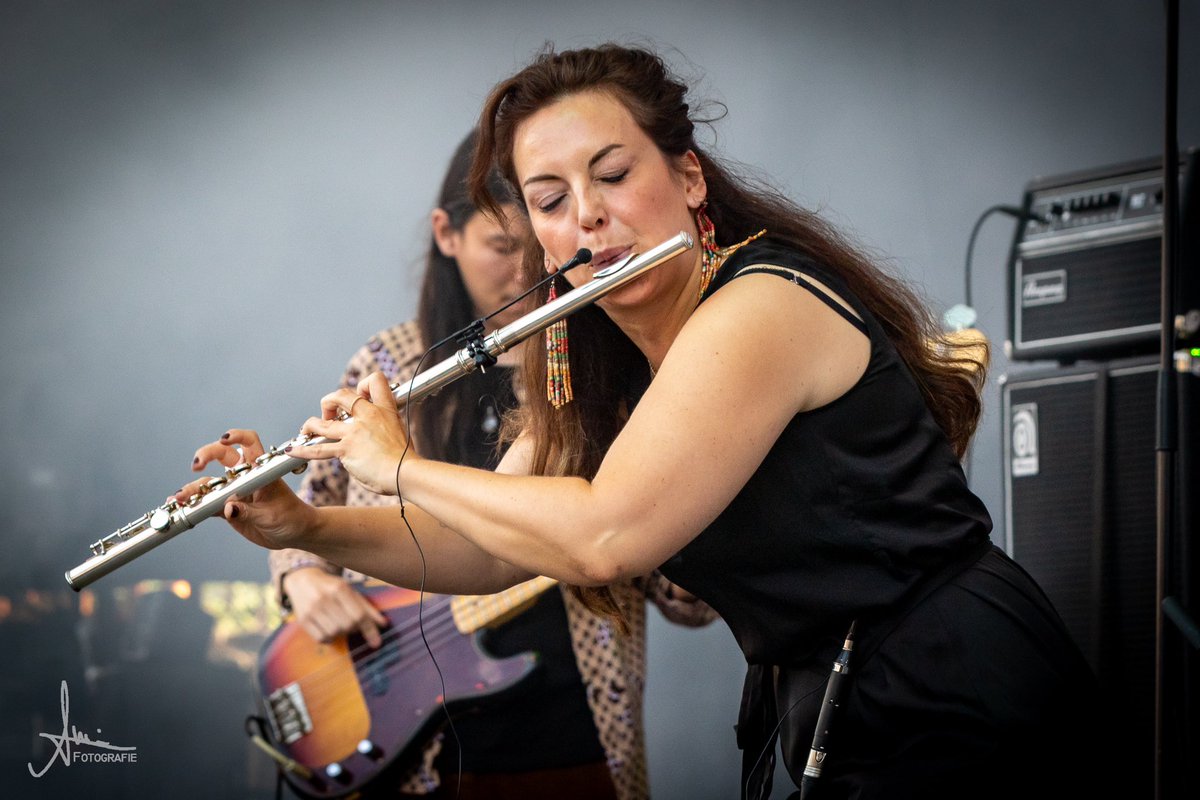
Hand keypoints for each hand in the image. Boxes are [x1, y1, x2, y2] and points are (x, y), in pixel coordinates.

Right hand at [175, 428, 316, 549]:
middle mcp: (246, 475)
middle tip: (196, 466)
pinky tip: (181, 506)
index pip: (249, 442)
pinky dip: (194, 504)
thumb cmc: (291, 518)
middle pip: (222, 455)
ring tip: (179, 497)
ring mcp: (235, 490)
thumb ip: (248, 512)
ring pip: (210, 482)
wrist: (295, 535)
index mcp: (261, 470)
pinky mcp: (228, 507)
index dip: (236, 437)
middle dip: (206, 455)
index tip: (223, 440)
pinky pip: (208, 503)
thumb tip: (227, 508)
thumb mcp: (271, 515)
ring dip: (193, 487)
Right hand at [283, 568, 387, 648]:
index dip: (370, 629)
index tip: (377, 642)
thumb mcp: (351, 591)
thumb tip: (382, 624)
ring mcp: (311, 610)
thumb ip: (367, 608)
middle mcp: (324, 598)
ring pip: (334, 633)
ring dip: (341, 633)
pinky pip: (321, 638)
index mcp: (339, 588)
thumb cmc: (331, 586)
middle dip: (354, 629)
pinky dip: (329, 638)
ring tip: (340, 624)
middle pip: (347, 625)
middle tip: (353, 625)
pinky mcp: (303, 620)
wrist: (303, 581)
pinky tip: (329, 629)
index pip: (359, 615)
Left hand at [288, 371, 419, 494]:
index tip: (359, 397)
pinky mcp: (346, 449)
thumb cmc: (406, 460)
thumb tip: (377, 437)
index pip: (374, 381)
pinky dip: (302, 450)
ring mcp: (354, 432)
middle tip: (330, 415)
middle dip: (330, 402)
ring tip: (307, 430)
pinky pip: (318, 449)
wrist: (405, 473)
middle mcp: (368, 416)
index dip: (362, 386)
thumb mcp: (401, 434)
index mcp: (385, 410)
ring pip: (322, 422)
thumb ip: (386, 429)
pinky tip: (292, 450)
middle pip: (341, 395)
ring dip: (311, 425)